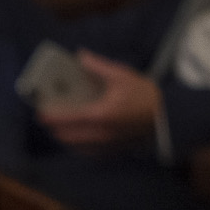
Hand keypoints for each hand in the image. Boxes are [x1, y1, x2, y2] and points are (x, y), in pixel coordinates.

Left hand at [36, 51, 160, 152]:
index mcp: (101, 114)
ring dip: (64, 137)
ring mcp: (105, 145)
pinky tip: (76, 137)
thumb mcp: (122, 76)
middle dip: (54, 127)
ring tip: (60, 126)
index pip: (67, 118)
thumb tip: (81, 56)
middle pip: (66, 135)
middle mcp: (100, 134)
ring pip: (74, 146)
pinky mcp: (111, 152)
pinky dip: (77, 145)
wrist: (168, 117)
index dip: (51, 116)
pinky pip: (86, 152)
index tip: (41, 112)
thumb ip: (98, 67)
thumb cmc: (146, 95)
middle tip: (49, 117)